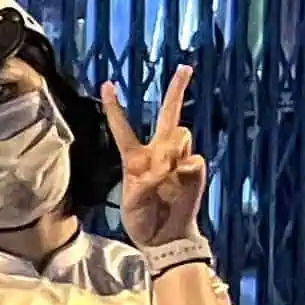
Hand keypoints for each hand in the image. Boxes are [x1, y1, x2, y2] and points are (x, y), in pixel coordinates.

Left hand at [101, 66, 208, 247]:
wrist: (166, 237)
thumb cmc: (144, 220)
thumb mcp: (132, 204)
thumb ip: (143, 185)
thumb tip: (163, 170)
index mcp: (135, 158)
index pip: (123, 128)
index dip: (115, 108)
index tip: (108, 84)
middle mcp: (158, 153)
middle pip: (168, 115)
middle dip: (176, 90)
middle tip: (185, 67)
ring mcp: (179, 160)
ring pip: (180, 133)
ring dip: (172, 148)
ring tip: (166, 175)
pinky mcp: (196, 170)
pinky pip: (193, 159)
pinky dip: (185, 170)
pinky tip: (179, 184)